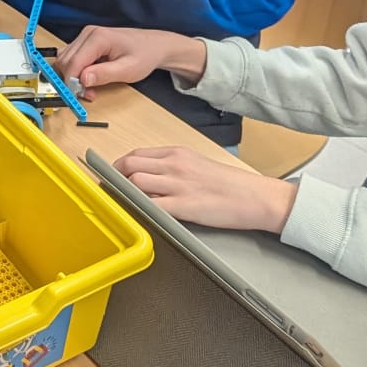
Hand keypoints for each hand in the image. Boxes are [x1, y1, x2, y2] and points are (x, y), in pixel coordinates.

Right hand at [56, 24, 203, 97]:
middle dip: (71, 81)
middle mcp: (88, 34)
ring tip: (90, 89)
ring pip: (65, 60)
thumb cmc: (144, 55)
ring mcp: (86, 37)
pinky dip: (76, 72)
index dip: (70, 82)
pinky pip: (72, 59)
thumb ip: (104, 74)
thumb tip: (82, 79)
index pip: (72, 62)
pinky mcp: (86, 43)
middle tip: (87, 95)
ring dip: (73, 78)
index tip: (74, 97)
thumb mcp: (128, 70)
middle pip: (65, 61)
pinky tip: (89, 80)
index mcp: (98, 38)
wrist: (154, 46)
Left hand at [115, 146, 296, 232]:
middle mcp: (175, 165)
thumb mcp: (198, 164)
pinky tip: (137, 213)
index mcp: (178, 153)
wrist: (255, 197)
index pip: (137, 154)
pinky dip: (138, 207)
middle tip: (111, 190)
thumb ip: (172, 166)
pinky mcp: (183, 206)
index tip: (111, 175)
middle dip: (114, 177)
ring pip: (134, 181)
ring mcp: (178, 184)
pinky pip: (150, 204)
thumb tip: (148, 175)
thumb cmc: (230, 184)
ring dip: (124, 192)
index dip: (118, 165)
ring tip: (123, 203)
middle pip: (129, 164)